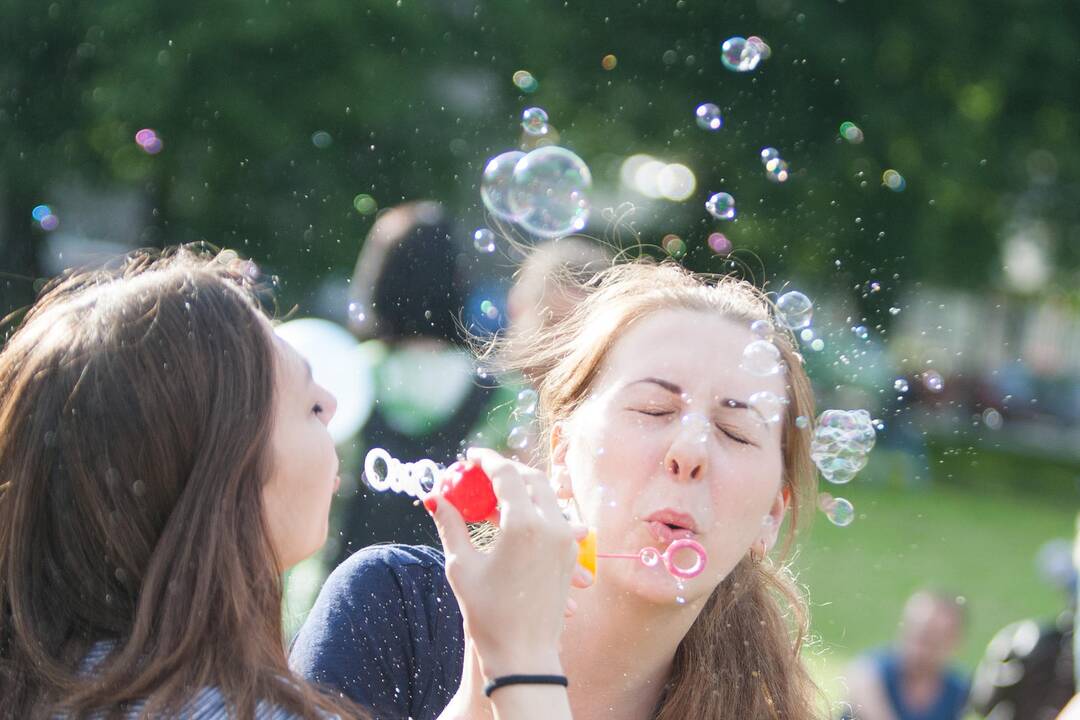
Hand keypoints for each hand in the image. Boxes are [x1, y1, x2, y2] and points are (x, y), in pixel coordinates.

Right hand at [427, 447, 589, 679]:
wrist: (523, 656)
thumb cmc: (487, 614)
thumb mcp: (461, 566)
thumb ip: (450, 525)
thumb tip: (434, 498)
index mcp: (524, 524)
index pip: (505, 474)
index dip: (485, 460)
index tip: (470, 456)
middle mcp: (551, 526)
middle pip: (531, 477)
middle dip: (506, 471)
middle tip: (481, 476)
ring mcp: (566, 540)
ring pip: (547, 496)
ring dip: (522, 490)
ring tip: (494, 503)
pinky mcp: (570, 554)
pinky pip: (556, 517)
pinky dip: (535, 510)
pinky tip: (513, 523)